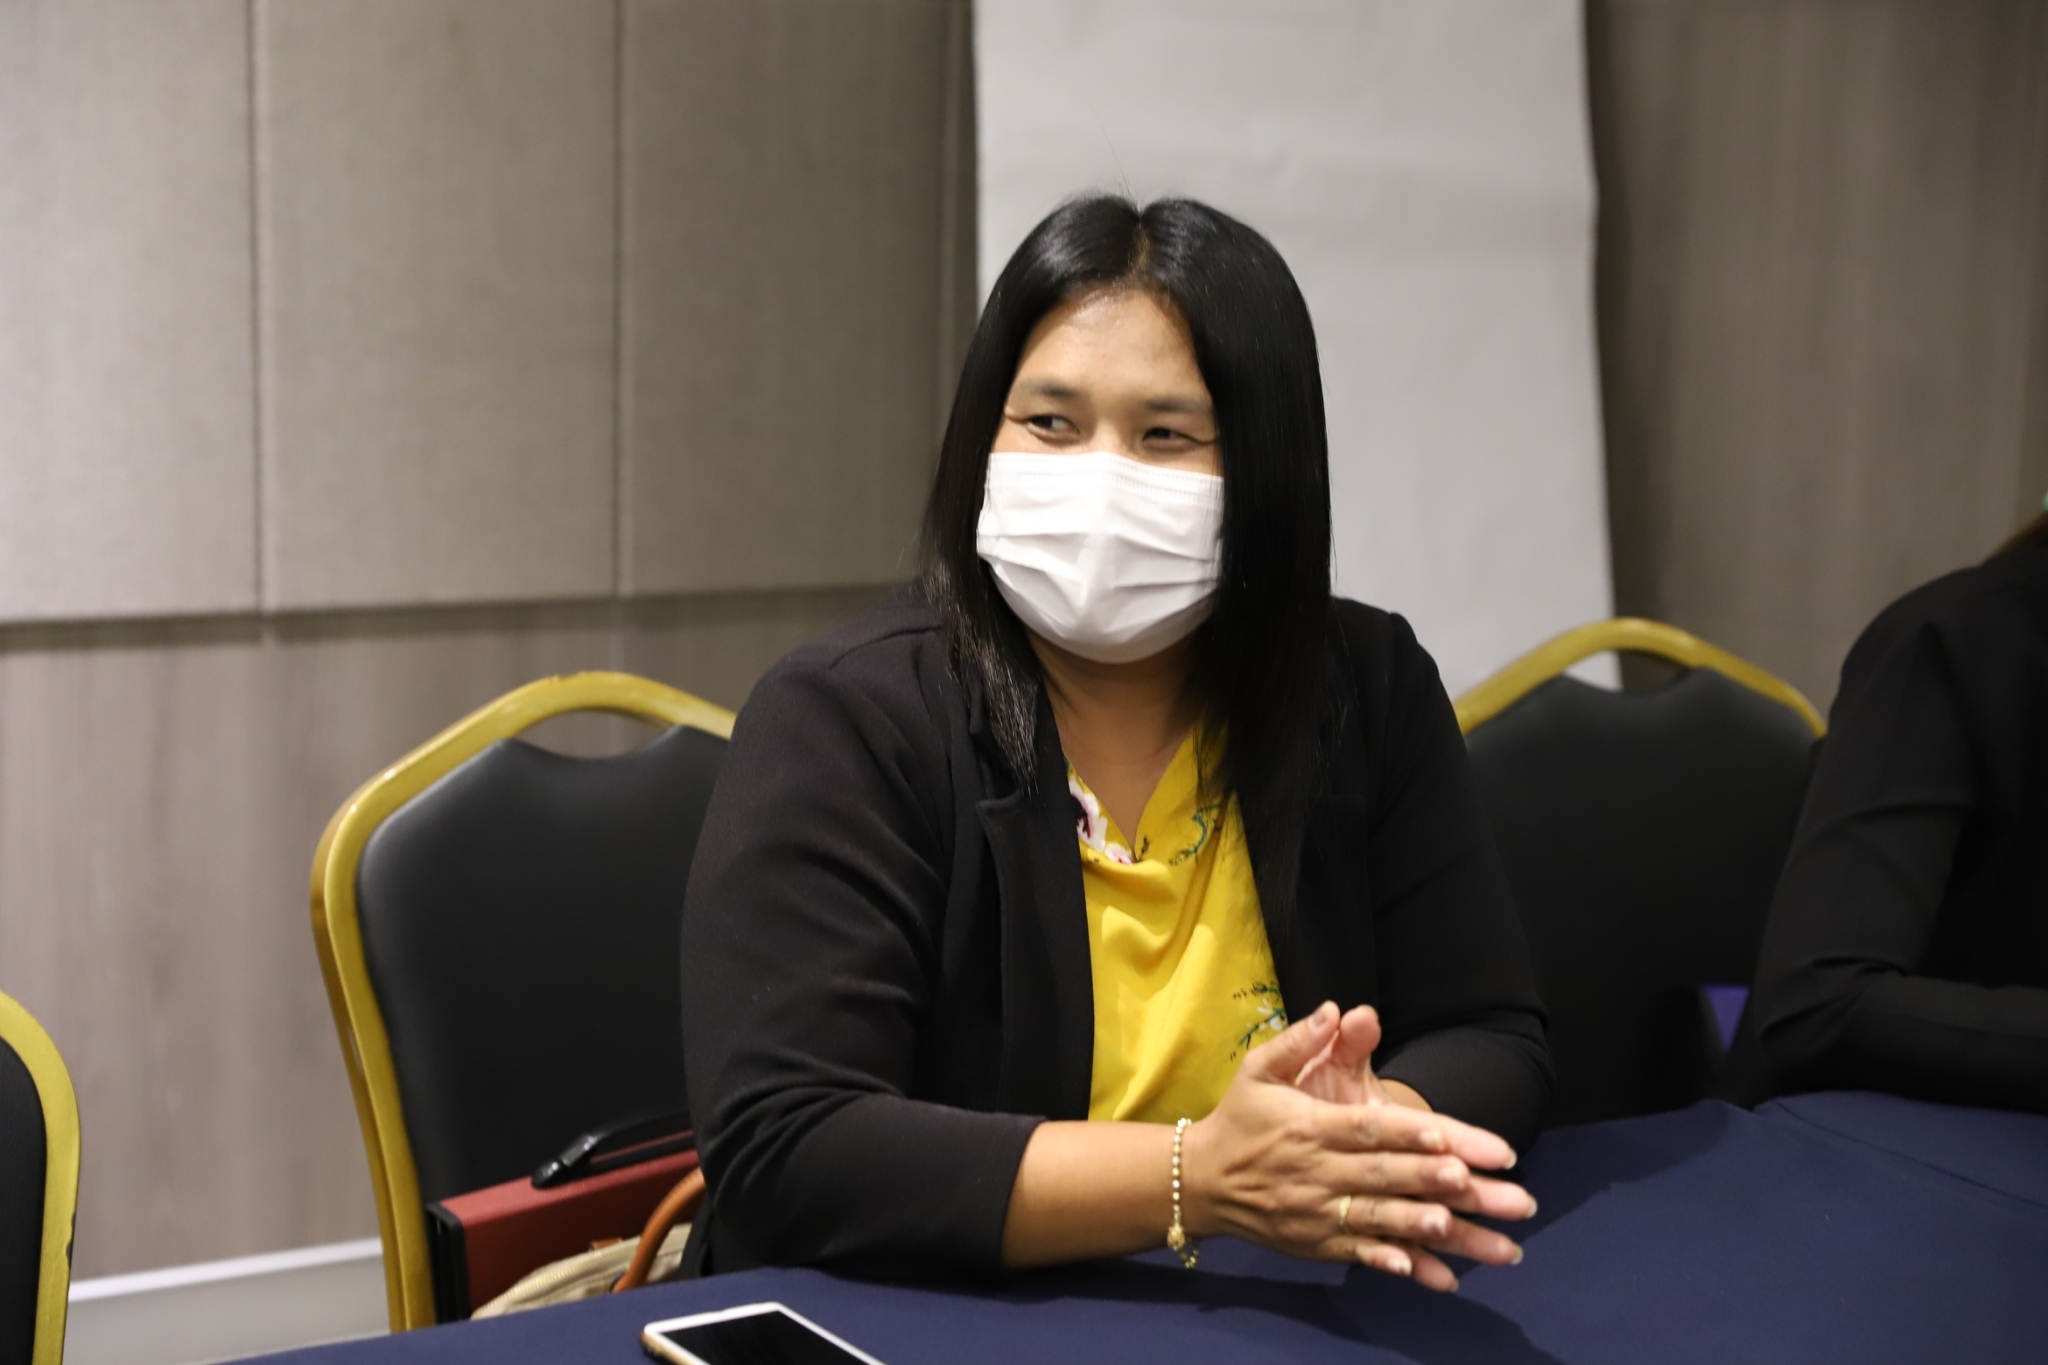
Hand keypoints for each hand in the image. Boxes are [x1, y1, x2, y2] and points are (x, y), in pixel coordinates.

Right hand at [1183, 1001, 1536, 1290]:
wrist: (1201, 1181)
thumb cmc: (1240, 1119)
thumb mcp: (1258, 1070)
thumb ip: (1298, 1041)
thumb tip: (1336, 1009)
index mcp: (1307, 1126)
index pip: (1364, 1128)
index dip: (1405, 1131)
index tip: (1447, 1135)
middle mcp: (1315, 1171)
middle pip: (1381, 1175)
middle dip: (1431, 1179)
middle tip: (1479, 1182)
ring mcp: (1316, 1213)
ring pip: (1377, 1219)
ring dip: (1422, 1226)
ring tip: (1465, 1229)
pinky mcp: (1318, 1244)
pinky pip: (1362, 1254)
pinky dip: (1395, 1264)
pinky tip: (1434, 1275)